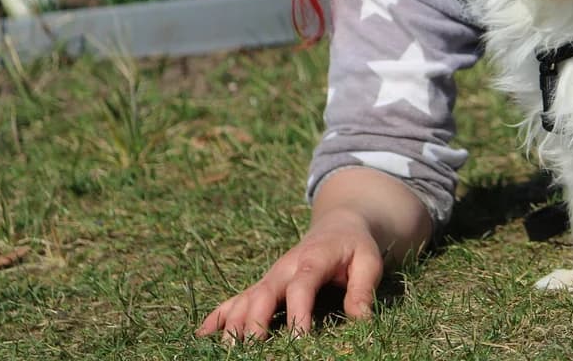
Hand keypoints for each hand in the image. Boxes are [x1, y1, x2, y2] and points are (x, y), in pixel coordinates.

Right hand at [195, 208, 383, 341]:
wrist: (338, 225)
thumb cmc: (355, 246)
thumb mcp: (369, 261)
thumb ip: (363, 289)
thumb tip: (360, 318)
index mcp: (313, 260)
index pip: (301, 287)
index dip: (298, 314)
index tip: (299, 341)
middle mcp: (285, 268)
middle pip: (263, 294)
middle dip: (255, 323)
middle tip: (252, 350)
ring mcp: (270, 277)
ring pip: (245, 300)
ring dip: (233, 324)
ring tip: (226, 350)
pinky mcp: (263, 285)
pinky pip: (236, 299)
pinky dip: (219, 315)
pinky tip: (203, 334)